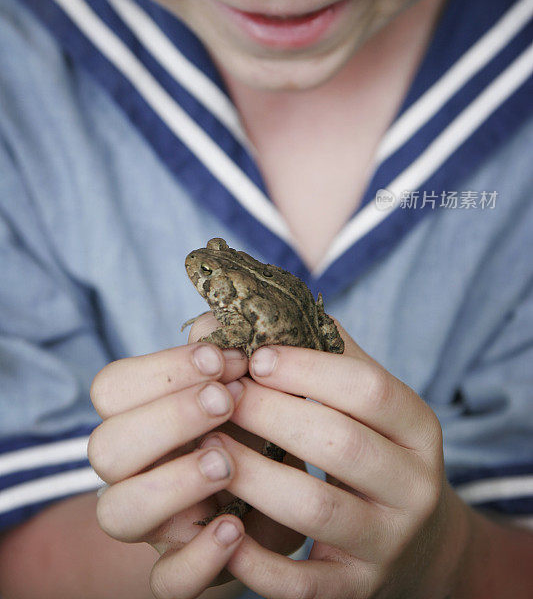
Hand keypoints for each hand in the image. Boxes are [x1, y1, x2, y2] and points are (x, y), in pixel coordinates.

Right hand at [87, 313, 302, 597]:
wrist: (280, 498)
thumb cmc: (255, 427)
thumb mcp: (249, 382)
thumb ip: (229, 347)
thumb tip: (211, 324)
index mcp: (141, 416)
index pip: (112, 387)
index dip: (162, 369)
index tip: (223, 357)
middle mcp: (134, 470)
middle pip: (105, 446)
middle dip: (168, 417)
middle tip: (228, 400)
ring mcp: (153, 524)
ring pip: (117, 513)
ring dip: (172, 483)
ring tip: (226, 464)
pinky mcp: (179, 572)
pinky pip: (165, 581)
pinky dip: (197, 558)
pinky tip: (235, 529)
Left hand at [208, 324, 471, 598]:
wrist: (414, 543)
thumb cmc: (372, 450)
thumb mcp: (365, 404)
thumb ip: (321, 354)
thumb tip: (247, 310)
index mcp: (419, 429)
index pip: (369, 389)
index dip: (308, 369)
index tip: (256, 356)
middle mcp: (414, 487)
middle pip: (340, 444)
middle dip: (271, 414)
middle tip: (220, 395)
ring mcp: (387, 544)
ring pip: (316, 508)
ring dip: (253, 473)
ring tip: (208, 445)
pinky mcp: (356, 591)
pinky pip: (301, 582)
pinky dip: (256, 558)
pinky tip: (220, 525)